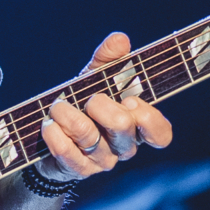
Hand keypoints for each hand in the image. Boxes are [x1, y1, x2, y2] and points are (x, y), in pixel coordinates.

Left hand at [39, 32, 173, 180]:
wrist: (50, 136)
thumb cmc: (81, 105)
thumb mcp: (95, 80)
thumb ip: (108, 60)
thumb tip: (119, 39)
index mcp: (136, 127)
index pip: (161, 134)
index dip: (148, 118)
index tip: (130, 100)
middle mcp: (123, 147)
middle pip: (123, 127)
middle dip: (101, 105)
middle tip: (89, 99)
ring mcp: (101, 161)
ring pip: (89, 136)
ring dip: (67, 114)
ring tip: (57, 106)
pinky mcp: (77, 170)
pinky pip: (66, 151)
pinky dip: (54, 133)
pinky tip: (48, 125)